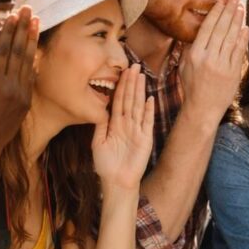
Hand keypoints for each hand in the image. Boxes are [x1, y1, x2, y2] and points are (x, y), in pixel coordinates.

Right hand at [0, 6, 38, 158]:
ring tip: (37, 22)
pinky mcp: (26, 102)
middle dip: (24, 29)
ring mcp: (21, 95)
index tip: (14, 16)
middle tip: (30, 10)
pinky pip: (31, 77)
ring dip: (32, 41)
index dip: (9, 31)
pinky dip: (32, 61)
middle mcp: (10, 87)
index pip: (3, 50)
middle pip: (19, 52)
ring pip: (28, 62)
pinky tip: (34, 48)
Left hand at [92, 65, 155, 190]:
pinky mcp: (145, 139)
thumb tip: (101, 108)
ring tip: (141, 76)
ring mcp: (137, 131)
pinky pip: (147, 122)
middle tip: (134, 66)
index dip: (120, 86)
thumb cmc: (106, 165)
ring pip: (138, 106)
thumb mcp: (98, 142)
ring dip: (139, 91)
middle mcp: (127, 125)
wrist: (116, 182)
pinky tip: (150, 99)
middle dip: (131, 83)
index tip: (122, 72)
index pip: (118, 101)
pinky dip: (148, 111)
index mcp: (115, 124)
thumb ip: (100, 125)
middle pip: (129, 99)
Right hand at [179, 0, 246, 122]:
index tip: (221, 2)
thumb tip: (197, 30)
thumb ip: (189, 48)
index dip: (216, 13)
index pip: (207, 28)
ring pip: (232, 38)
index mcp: (195, 55)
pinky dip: (243, 38)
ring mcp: (222, 66)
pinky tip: (245, 27)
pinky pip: (239, 52)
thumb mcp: (183, 66)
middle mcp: (208, 58)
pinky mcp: (233, 73)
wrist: (202, 109)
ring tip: (241, 8)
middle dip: (229, 11)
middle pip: (221, 29)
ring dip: (237, 21)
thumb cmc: (191, 87)